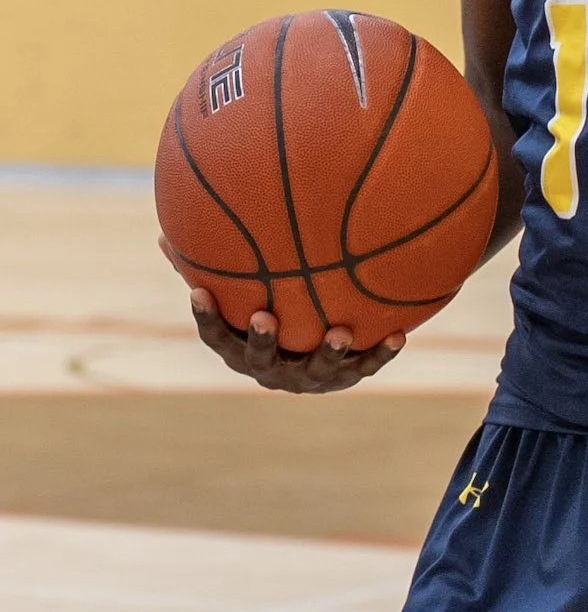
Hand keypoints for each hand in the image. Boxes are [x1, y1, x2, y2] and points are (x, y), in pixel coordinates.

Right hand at [188, 286, 404, 391]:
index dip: (206, 318)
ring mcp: (310, 378)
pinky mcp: (347, 376)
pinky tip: (400, 333)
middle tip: (265, 318)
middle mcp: (272, 370)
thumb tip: (162, 233)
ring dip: (328, 352)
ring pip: (318, 370)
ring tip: (339, 331)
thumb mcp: (236, 296)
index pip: (216, 337)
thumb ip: (206, 268)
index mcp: (241, 350)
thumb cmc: (267, 313)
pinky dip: (381, 352)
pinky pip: (366, 365)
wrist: (313, 360)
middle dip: (264, 342)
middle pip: (263, 360)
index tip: (198, 292)